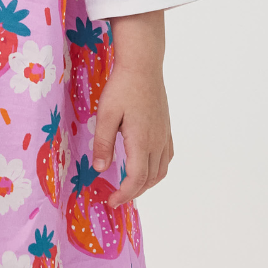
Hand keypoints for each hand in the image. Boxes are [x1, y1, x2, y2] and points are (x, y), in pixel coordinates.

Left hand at [91, 10, 172, 207]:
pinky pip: (167, 157)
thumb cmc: (122, 87)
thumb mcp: (105, 114)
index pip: (136, 179)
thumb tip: (101, 169)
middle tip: (116, 197)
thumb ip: (103, 143)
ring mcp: (164, 135)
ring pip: (161, 170)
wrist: (143, 65)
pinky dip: (158, 169)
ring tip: (130, 186)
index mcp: (141, 141)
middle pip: (150, 178)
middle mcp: (157, 142)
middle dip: (134, 192)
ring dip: (147, 183)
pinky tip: (147, 166)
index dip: (124, 195)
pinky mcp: (166, 127)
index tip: (112, 202)